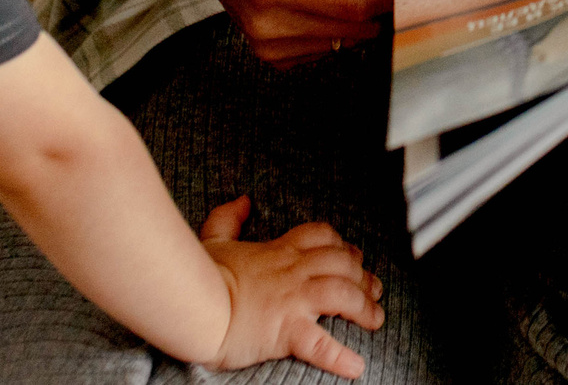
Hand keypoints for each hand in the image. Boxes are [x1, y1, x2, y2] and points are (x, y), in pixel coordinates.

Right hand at [200, 195, 381, 377]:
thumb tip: (242, 202)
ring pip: (342, 295)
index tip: (354, 255)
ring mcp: (293, 301)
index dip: (342, 245)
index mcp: (279, 251)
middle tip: (376, 288)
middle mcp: (293, 272)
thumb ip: (229, 218)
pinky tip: (356, 366)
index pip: (322, 238)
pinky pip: (320, 344)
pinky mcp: (286, 331)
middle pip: (342, 265)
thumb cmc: (200, 274)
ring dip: (364, 307)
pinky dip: (340, 357)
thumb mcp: (214, 238)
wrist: (191, 302)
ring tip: (376, 319)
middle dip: (363, 276)